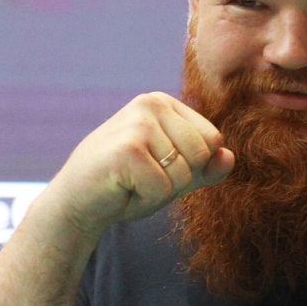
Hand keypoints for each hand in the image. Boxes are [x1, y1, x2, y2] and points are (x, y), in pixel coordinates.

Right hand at [41, 92, 233, 238]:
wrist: (76, 202)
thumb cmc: (127, 185)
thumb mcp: (175, 175)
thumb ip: (206, 167)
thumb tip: (230, 157)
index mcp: (164, 103)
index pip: (213, 139)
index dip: (192, 166)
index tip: (157, 166)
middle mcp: (152, 104)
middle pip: (202, 155)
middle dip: (177, 180)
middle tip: (141, 177)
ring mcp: (138, 124)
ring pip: (184, 173)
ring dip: (160, 191)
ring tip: (130, 182)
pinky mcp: (127, 149)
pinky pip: (162, 188)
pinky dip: (145, 200)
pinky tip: (121, 189)